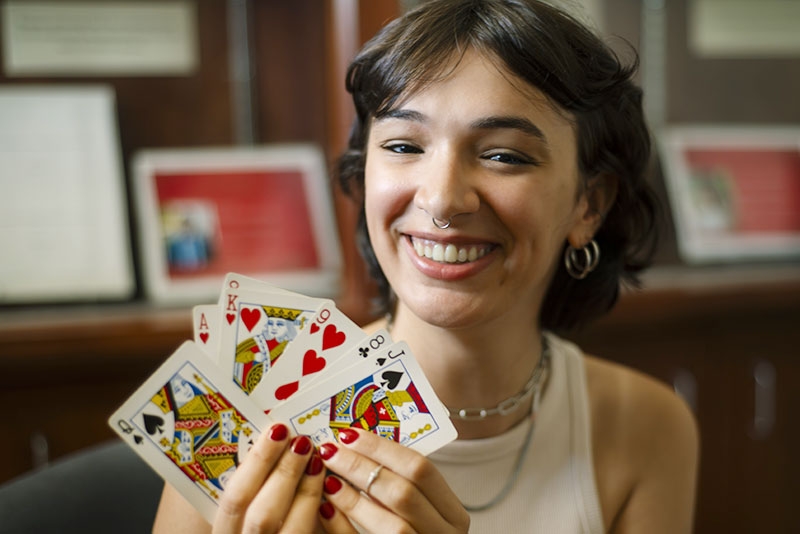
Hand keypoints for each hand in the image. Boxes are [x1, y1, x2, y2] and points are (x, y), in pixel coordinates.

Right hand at [212, 423, 324, 533]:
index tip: (277, 429)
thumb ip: (253, 489)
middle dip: (284, 473)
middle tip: (303, 441)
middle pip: (262, 516)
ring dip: (307, 493)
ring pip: (293, 532)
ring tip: (319, 460)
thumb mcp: (242, 514)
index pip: (234, 500)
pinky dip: (329, 518)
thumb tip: (276, 440)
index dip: (256, 462)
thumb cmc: (261, 526)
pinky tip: (333, 492)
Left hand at [317, 428, 469, 533]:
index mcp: (453, 514)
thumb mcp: (421, 510)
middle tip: (330, 451)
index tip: (349, 434)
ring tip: (328, 478)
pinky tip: (325, 507)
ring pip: (392, 525)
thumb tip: (356, 446)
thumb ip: (400, 484)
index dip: (382, 448)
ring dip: (353, 498)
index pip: (422, 469)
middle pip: (404, 493)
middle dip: (361, 468)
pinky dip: (344, 526)